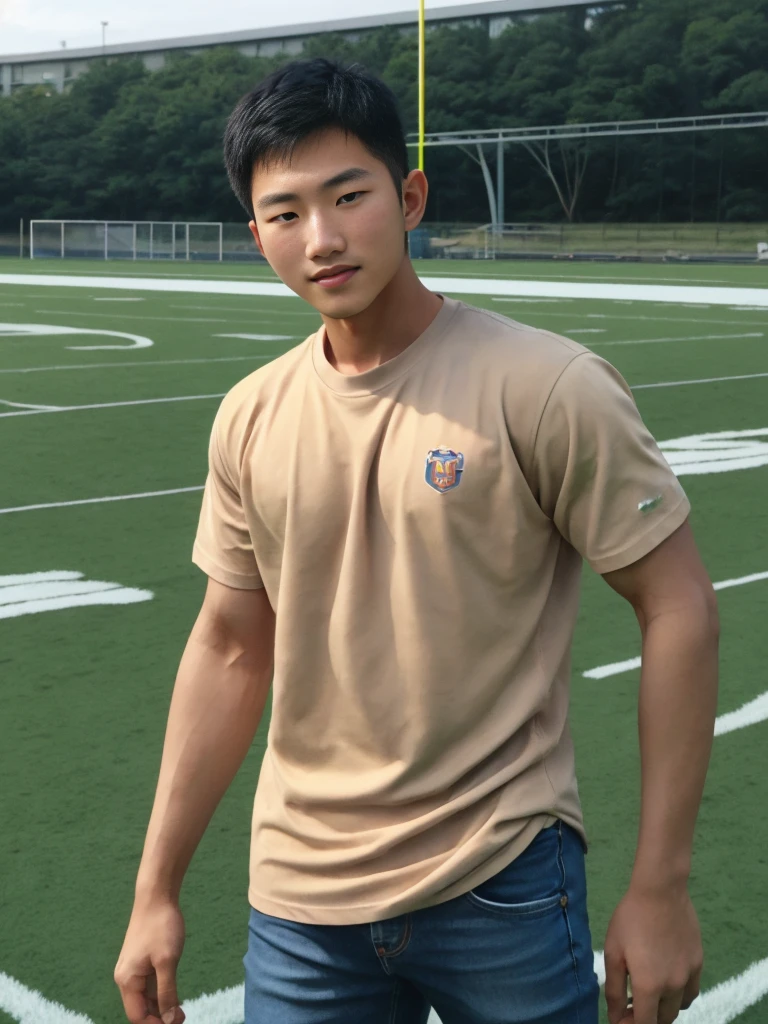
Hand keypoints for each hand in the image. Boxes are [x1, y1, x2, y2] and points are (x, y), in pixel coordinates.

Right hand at [114, 896, 185, 1023]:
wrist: (157, 896)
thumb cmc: (161, 926)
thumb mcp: (167, 961)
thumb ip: (167, 993)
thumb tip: (170, 1020)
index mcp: (127, 980)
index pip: (137, 1016)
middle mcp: (126, 977)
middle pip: (140, 1009)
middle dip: (159, 1017)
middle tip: (183, 1017)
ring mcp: (134, 968)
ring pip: (146, 997)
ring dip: (161, 1006)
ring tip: (181, 1011)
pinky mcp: (142, 960)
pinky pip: (150, 984)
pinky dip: (161, 993)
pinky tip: (176, 996)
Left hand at [603, 882, 702, 1023]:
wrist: (661, 890)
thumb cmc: (630, 918)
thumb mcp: (613, 953)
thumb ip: (614, 990)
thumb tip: (615, 1017)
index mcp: (650, 985)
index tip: (620, 1017)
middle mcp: (674, 986)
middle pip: (663, 1019)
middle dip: (645, 1018)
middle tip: (630, 1004)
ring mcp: (689, 975)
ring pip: (678, 1007)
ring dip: (662, 1009)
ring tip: (647, 993)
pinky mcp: (698, 962)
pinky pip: (691, 991)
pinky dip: (678, 996)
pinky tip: (666, 981)